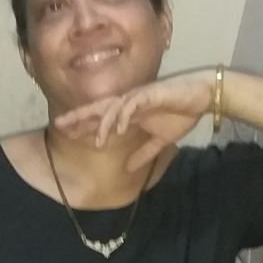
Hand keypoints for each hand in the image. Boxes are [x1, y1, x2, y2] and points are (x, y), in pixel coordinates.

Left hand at [54, 68, 214, 170]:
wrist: (203, 97)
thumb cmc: (182, 113)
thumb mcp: (161, 142)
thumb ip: (144, 154)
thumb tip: (128, 169)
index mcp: (129, 112)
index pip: (101, 118)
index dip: (84, 125)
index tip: (66, 134)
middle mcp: (129, 102)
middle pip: (98, 108)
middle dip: (79, 117)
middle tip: (59, 125)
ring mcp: (138, 97)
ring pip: (113, 107)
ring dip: (104, 124)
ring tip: (97, 142)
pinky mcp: (151, 94)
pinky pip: (134, 104)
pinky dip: (125, 116)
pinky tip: (118, 129)